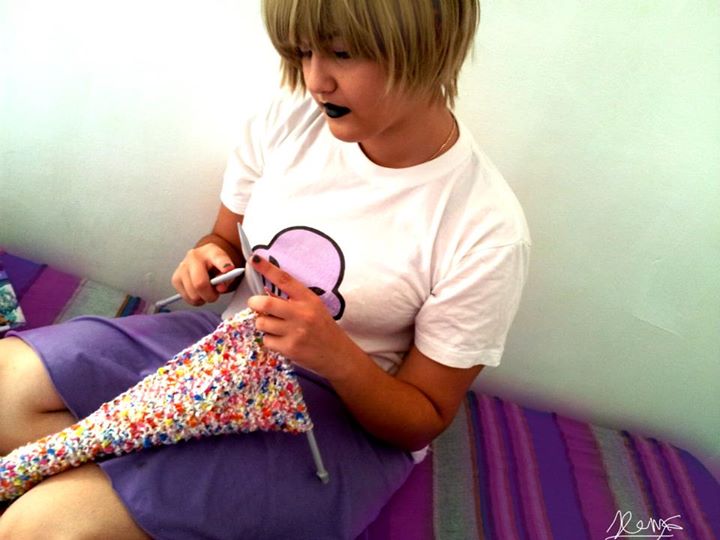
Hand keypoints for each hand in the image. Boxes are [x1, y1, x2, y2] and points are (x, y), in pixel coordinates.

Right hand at [171, 243, 235, 305]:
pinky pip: (186, 297)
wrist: (202, 259)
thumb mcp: (226, 269)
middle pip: (200, 283)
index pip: (218, 257)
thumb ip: (227, 278)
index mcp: (210, 252)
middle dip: (210, 295)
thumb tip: (220, 288)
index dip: (224, 264)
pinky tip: (198, 292)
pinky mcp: (175, 279)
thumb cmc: (215, 265)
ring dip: (202, 298)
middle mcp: (193, 257)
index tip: (229, 269)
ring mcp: (182, 268)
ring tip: (206, 292)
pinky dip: (194, 299)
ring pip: (192, 294)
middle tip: (214, 295)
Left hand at [246, 256, 356, 379]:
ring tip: (275, 327)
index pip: (285, 280)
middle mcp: (302, 314)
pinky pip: (267, 340)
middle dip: (254, 303)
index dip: (267, 268)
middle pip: (266, 303)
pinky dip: (270, 340)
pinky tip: (282, 341)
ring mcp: (295, 332)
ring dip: (263, 324)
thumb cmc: (323, 329)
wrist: (338, 355)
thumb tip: (266, 293)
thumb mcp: (314, 308)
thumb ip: (294, 300)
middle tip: (255, 304)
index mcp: (308, 299)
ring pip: (262, 322)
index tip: (254, 259)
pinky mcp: (290, 348)